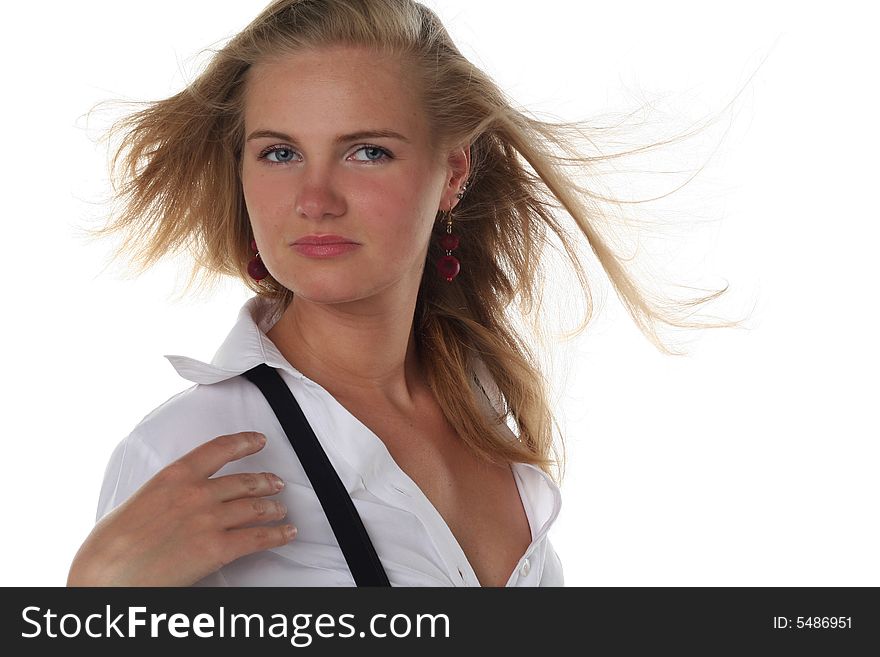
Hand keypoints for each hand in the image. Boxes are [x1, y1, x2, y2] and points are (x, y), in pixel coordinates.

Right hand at [67, 431, 295, 585]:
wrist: (105, 577)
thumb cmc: (109, 547)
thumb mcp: (137, 502)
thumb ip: (164, 494)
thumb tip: (173, 500)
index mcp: (173, 476)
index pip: (219, 449)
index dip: (244, 443)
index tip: (258, 441)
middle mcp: (196, 493)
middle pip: (244, 481)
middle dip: (265, 482)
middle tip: (275, 483)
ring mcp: (209, 520)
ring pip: (255, 507)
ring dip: (273, 508)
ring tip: (280, 509)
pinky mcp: (217, 549)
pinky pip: (258, 538)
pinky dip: (277, 535)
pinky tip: (286, 533)